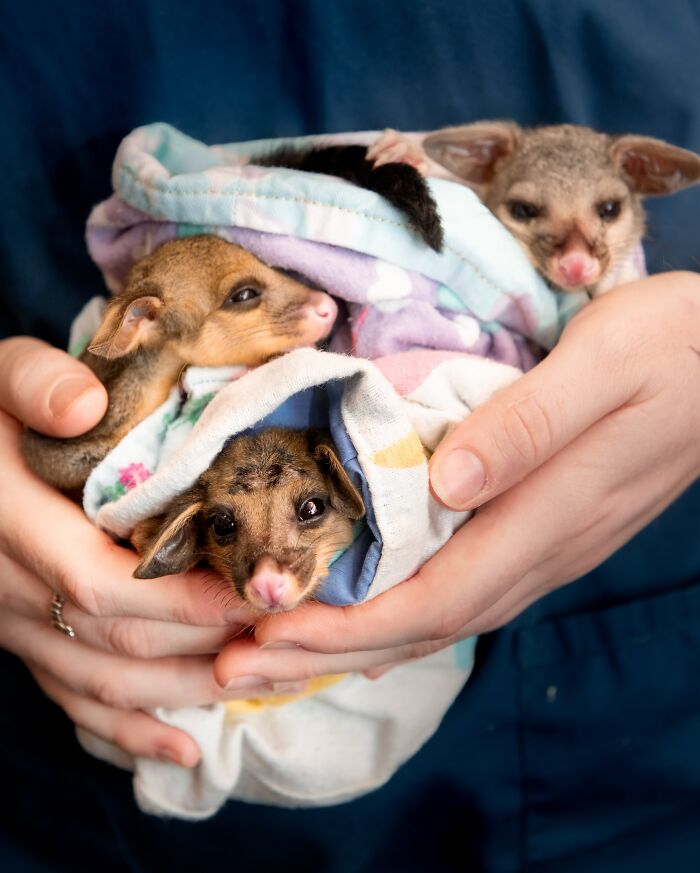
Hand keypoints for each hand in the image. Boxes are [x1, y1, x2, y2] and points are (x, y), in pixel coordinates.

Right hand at [0, 337, 266, 767]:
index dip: (181, 600)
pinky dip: (129, 732)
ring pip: (104, 683)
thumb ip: (34, 382)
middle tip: (290, 636)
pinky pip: (72, 701)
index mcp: (10, 521)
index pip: (99, 582)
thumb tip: (84, 404)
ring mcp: (12, 625)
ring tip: (270, 683)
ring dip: (190, 692)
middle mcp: (8, 587)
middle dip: (209, 646)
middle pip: (118, 640)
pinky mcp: (23, 640)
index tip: (255, 596)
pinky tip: (186, 747)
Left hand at [213, 272, 699, 685]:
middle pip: (425, 625)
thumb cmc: (672, 346)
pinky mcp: (546, 530)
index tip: (272, 631)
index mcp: (549, 512)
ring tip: (278, 652)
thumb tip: (446, 483)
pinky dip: (401, 617)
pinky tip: (366, 621)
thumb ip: (529, 424)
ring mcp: (548, 547)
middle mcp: (543, 549)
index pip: (436, 594)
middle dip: (329, 651)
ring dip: (356, 642)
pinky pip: (462, 592)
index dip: (351, 624)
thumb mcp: (604, 363)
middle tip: (238, 667)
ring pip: (441, 617)